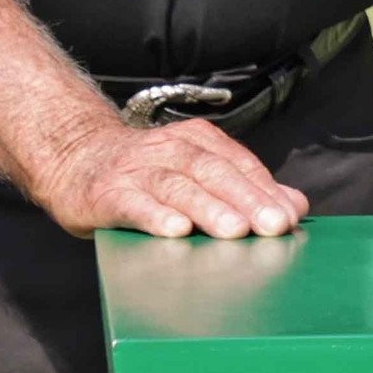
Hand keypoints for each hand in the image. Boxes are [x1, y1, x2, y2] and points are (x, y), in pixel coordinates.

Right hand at [31, 113, 309, 240]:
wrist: (76, 159)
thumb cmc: (145, 174)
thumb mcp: (196, 172)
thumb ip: (245, 187)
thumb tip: (296, 205)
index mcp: (197, 141)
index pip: (238, 164)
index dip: (265, 189)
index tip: (290, 216)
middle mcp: (169, 150)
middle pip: (214, 172)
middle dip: (247, 199)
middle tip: (274, 225)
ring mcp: (137, 170)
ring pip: (178, 186)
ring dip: (209, 208)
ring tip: (235, 231)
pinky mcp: (107, 193)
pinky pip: (133, 204)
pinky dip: (155, 216)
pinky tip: (176, 231)